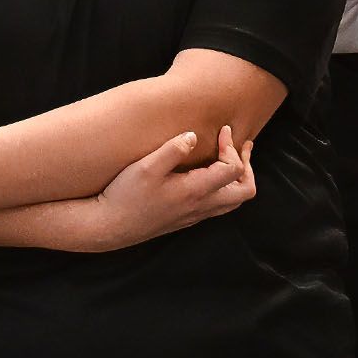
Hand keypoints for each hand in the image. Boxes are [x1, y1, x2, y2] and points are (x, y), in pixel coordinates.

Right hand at [88, 125, 256, 249]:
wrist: (109, 227)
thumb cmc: (125, 196)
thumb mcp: (145, 167)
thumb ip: (172, 150)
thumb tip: (193, 135)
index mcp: (195, 192)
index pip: (233, 170)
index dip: (232, 147)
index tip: (221, 131)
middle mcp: (201, 207)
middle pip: (245, 191)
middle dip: (247, 165)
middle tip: (240, 144)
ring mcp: (195, 215)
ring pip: (233, 201)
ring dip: (238, 177)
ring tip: (230, 156)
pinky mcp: (187, 219)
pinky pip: (219, 205)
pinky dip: (225, 187)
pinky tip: (209, 173)